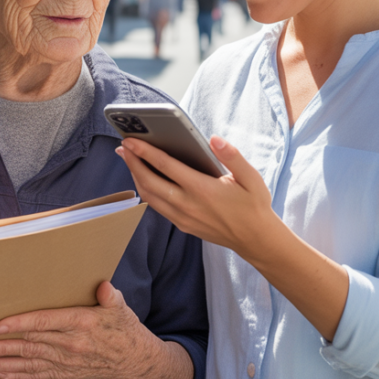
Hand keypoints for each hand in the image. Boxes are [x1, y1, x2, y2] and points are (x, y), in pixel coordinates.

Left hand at [0, 282, 190, 378]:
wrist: (133, 360)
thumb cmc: (123, 329)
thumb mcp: (120, 308)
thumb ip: (109, 296)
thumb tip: (103, 286)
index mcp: (81, 323)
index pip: (45, 323)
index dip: (21, 324)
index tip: (0, 325)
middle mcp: (71, 344)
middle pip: (32, 343)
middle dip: (6, 345)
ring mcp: (67, 361)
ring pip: (32, 360)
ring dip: (8, 362)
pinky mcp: (65, 372)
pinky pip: (38, 374)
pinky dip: (19, 375)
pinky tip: (2, 374)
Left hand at [117, 136, 276, 257]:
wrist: (255, 240)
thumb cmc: (254, 205)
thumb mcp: (251, 178)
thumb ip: (232, 157)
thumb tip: (214, 139)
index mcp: (202, 189)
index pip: (165, 166)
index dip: (145, 151)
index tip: (130, 140)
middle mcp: (187, 204)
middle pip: (149, 182)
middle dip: (132, 163)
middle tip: (122, 147)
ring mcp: (182, 217)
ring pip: (149, 196)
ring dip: (136, 177)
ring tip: (129, 159)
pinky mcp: (182, 225)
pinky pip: (157, 206)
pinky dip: (146, 190)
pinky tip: (145, 178)